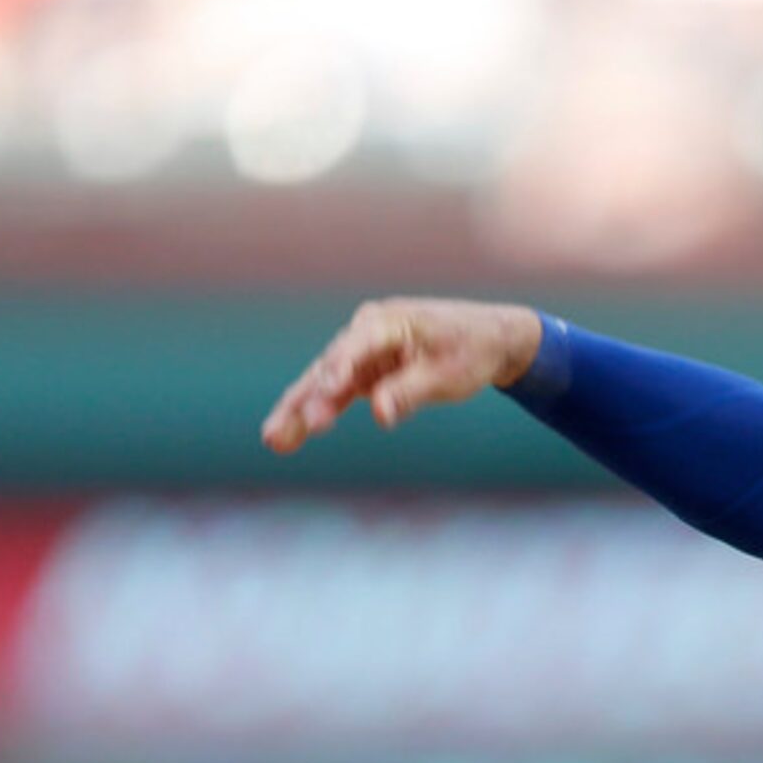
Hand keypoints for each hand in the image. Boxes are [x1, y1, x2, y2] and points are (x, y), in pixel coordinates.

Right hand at [262, 297, 543, 451]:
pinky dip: (313, 414)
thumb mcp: (448, 374)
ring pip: (322, 384)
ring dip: (298, 412)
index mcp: (388, 321)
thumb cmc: (472, 351)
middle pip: (328, 367)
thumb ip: (410, 392)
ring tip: (272, 442)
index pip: (356, 346)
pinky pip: (333, 395)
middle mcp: (366, 331)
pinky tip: (287, 439)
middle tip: (283, 432)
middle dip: (305, 400)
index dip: (339, 371)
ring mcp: (361, 353)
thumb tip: (380, 415)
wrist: (490, 340)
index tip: (326, 396)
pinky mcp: (364, 373)